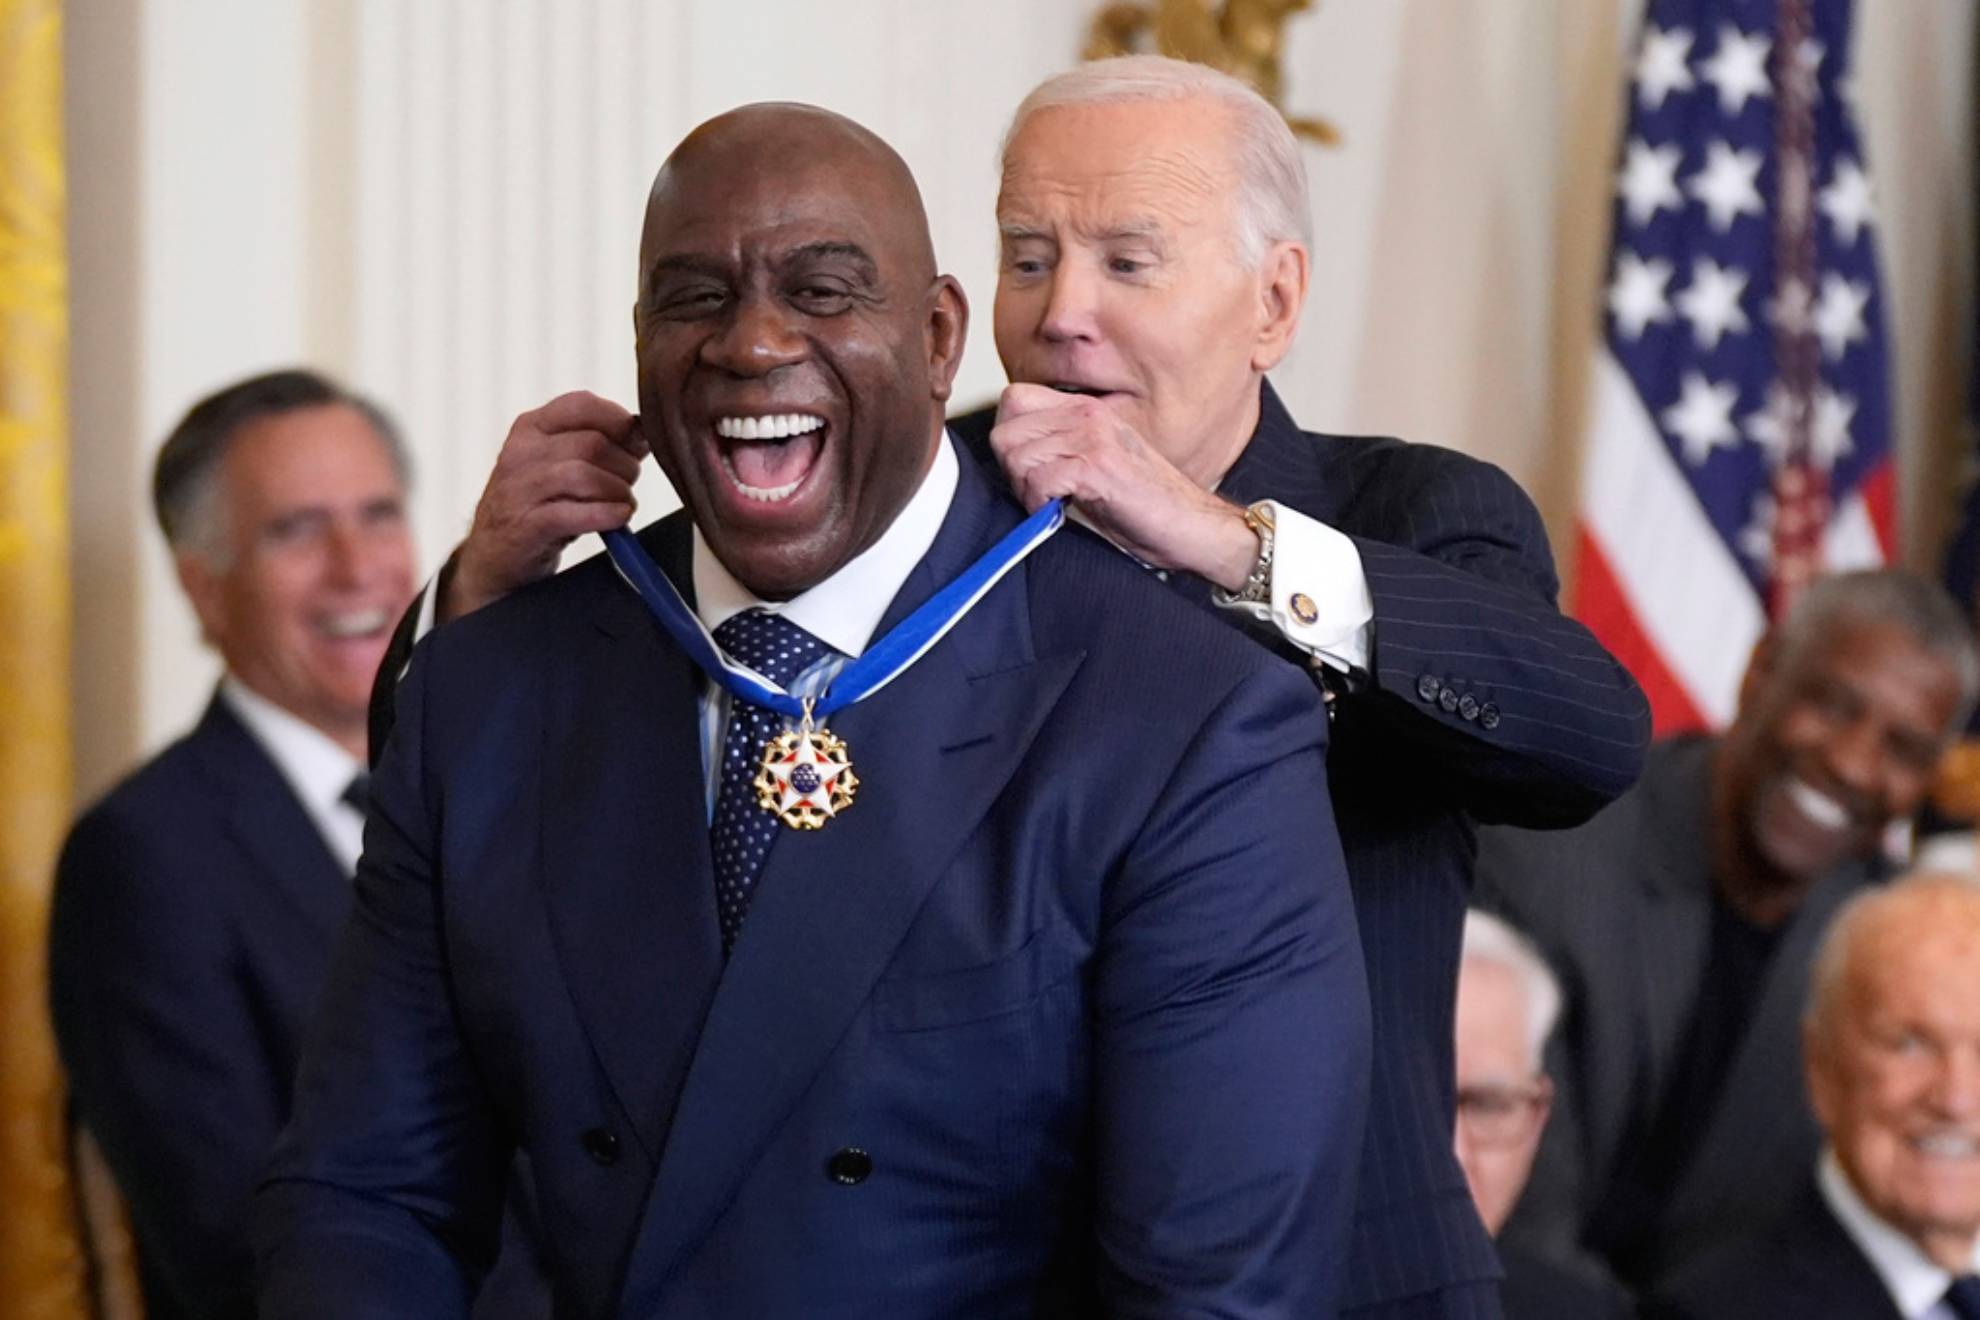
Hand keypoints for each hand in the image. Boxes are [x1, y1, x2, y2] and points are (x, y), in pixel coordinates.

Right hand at [442, 391, 646, 621]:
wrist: (494, 555)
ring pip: (585, 474)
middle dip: (625, 465)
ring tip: (623, 503)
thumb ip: (598, 446)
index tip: (636, 444)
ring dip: (618, 490)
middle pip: (592, 443)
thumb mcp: (561, 466)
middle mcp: (521, 452)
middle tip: (628, 484)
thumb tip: (643, 434)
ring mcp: (520, 488)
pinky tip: (619, 517)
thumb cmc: (538, 506)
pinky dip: (607, 514)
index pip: (582, 404)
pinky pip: (575, 513)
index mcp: (531, 427)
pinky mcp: (527, 525)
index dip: (619, 422)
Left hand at [989, 384, 1257, 590]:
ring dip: (1025, 490)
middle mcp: (1086, 414)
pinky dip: (1039, 505)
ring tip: (1051, 506)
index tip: (1028, 471)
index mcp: (1085, 409)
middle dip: (1011, 470)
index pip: (1013, 400)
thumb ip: (1059, 451)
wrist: (1194, 526)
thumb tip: (1010, 460)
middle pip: (1004, 431)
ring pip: (1015, 456)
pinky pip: (1037, 479)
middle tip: (1036, 493)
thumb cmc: (1146, 506)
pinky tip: (1060, 513)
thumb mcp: (1095, 466)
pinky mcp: (1097, 466)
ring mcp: (1092, 437)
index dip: (1010, 441)